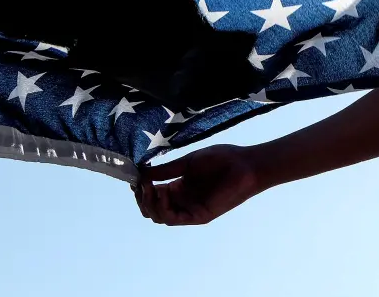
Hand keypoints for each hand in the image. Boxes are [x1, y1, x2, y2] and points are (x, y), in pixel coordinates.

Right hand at [133, 144, 264, 224]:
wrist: (245, 165)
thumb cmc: (222, 159)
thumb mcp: (188, 162)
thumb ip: (165, 170)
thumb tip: (140, 171)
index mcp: (178, 187)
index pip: (152, 194)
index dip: (140, 189)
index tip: (133, 177)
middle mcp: (181, 200)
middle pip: (151, 208)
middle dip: (141, 198)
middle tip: (140, 184)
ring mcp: (189, 209)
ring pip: (159, 216)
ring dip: (150, 203)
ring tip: (150, 187)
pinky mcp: (198, 216)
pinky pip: (174, 219)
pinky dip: (164, 207)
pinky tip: (164, 192)